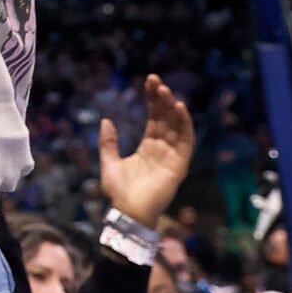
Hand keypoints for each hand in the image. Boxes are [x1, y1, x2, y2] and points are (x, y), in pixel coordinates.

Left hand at [99, 73, 195, 225]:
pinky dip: (185, 125)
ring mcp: (172, 156)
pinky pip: (185, 141)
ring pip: (175, 127)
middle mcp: (162, 149)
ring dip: (172, 108)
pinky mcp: (179, 165)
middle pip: (165, 119)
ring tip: (165, 90)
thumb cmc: (119, 192)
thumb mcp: (109, 162)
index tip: (149, 82)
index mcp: (148, 148)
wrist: (127, 212)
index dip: (152, 100)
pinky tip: (180, 108)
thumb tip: (106, 120)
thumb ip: (108, 142)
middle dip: (161, 99)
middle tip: (156, 81)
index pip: (154, 119)